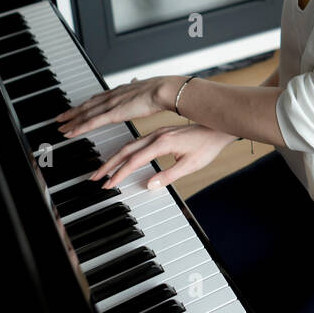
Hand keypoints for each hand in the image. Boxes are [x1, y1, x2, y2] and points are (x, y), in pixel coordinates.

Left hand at [55, 76, 182, 137]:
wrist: (163, 90)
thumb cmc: (160, 91)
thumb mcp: (145, 87)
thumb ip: (137, 87)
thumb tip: (135, 82)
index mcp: (120, 91)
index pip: (98, 98)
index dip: (86, 104)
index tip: (78, 107)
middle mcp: (112, 96)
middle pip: (87, 105)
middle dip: (72, 112)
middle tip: (60, 118)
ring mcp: (110, 104)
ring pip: (85, 114)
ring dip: (71, 120)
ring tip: (60, 126)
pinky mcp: (113, 114)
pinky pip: (91, 122)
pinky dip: (78, 128)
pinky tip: (69, 133)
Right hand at [92, 123, 236, 189]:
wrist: (218, 128)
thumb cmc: (207, 146)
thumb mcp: (190, 165)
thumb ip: (169, 175)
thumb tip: (149, 185)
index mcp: (162, 143)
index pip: (134, 161)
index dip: (119, 174)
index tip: (108, 184)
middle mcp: (157, 136)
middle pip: (126, 150)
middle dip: (109, 164)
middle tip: (96, 177)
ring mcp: (158, 133)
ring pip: (130, 145)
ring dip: (115, 157)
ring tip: (104, 169)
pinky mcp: (161, 134)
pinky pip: (137, 142)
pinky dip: (125, 151)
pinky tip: (122, 157)